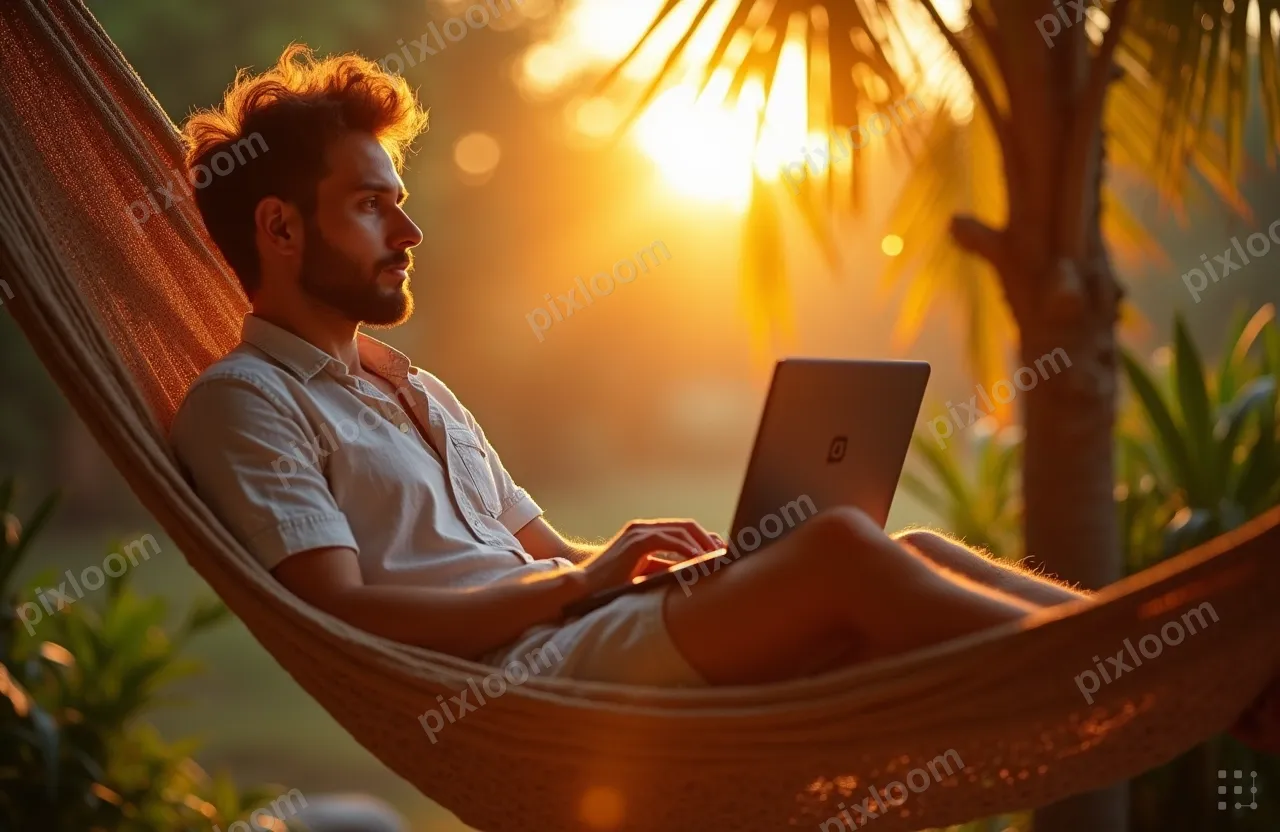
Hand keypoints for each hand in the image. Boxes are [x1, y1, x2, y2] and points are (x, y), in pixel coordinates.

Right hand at [579, 519, 722, 594]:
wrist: (585, 586)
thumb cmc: (614, 583)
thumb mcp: (647, 572)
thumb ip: (667, 567)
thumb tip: (695, 570)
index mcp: (646, 533)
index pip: (683, 529)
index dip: (705, 539)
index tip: (722, 552)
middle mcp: (643, 528)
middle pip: (687, 526)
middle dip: (708, 539)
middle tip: (726, 553)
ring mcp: (639, 532)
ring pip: (680, 531)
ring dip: (701, 544)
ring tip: (716, 558)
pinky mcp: (635, 541)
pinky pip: (668, 540)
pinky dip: (685, 549)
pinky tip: (697, 559)